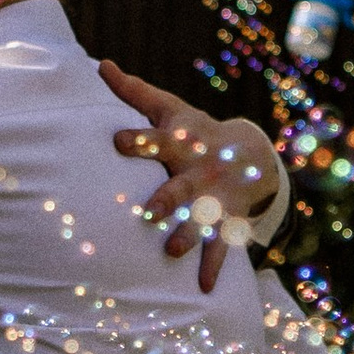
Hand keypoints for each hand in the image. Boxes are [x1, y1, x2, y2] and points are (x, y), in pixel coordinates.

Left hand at [99, 64, 284, 281]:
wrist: (252, 155)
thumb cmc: (195, 131)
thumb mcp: (170, 109)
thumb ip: (134, 93)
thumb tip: (100, 64)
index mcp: (182, 144)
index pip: (158, 139)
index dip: (140, 140)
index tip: (118, 141)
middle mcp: (199, 172)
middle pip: (181, 186)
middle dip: (167, 199)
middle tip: (149, 213)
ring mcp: (215, 200)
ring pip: (201, 220)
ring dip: (188, 235)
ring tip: (171, 252)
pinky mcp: (227, 221)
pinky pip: (220, 247)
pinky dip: (213, 268)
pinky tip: (202, 289)